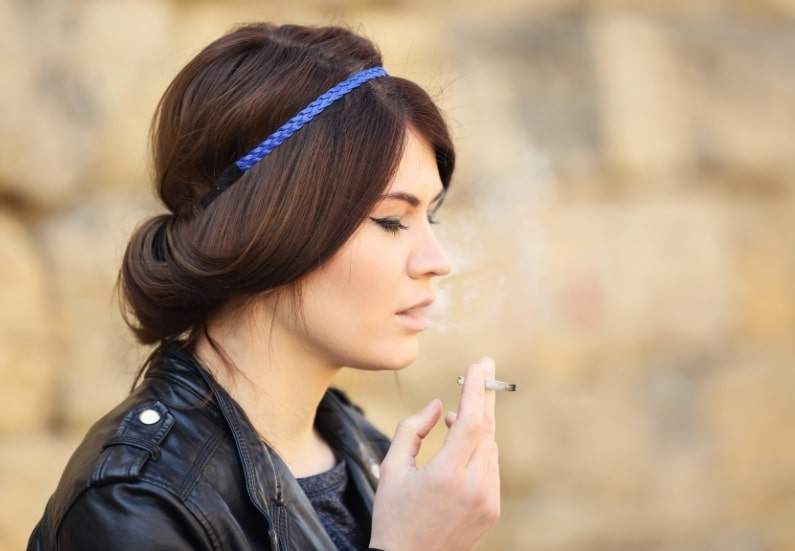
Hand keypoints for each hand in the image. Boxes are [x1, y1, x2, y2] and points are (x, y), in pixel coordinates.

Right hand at [369, 357, 500, 550]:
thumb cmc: (393, 514)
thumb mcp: (392, 468)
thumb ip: (413, 429)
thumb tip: (439, 405)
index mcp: (446, 476)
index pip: (470, 422)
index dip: (475, 390)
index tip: (476, 365)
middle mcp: (474, 488)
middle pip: (486, 430)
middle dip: (484, 395)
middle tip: (485, 366)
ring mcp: (488, 501)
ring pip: (490, 448)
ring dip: (476, 425)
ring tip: (455, 416)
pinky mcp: (493, 510)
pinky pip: (490, 467)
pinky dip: (479, 449)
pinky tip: (461, 445)